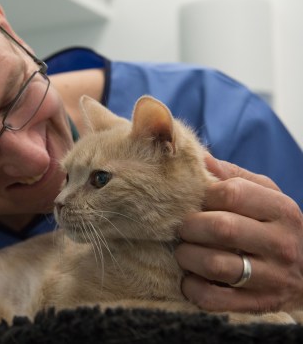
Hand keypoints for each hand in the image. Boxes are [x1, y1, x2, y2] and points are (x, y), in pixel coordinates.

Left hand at [175, 154, 302, 312]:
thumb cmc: (273, 226)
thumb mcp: (264, 195)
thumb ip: (231, 176)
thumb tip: (197, 157)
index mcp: (281, 210)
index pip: (232, 193)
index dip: (203, 195)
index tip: (194, 201)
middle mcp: (281, 244)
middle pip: (221, 228)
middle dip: (189, 226)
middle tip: (182, 228)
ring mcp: (271, 278)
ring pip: (215, 265)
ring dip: (187, 256)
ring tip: (183, 251)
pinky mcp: (256, 305)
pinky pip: (212, 299)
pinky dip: (191, 288)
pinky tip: (190, 278)